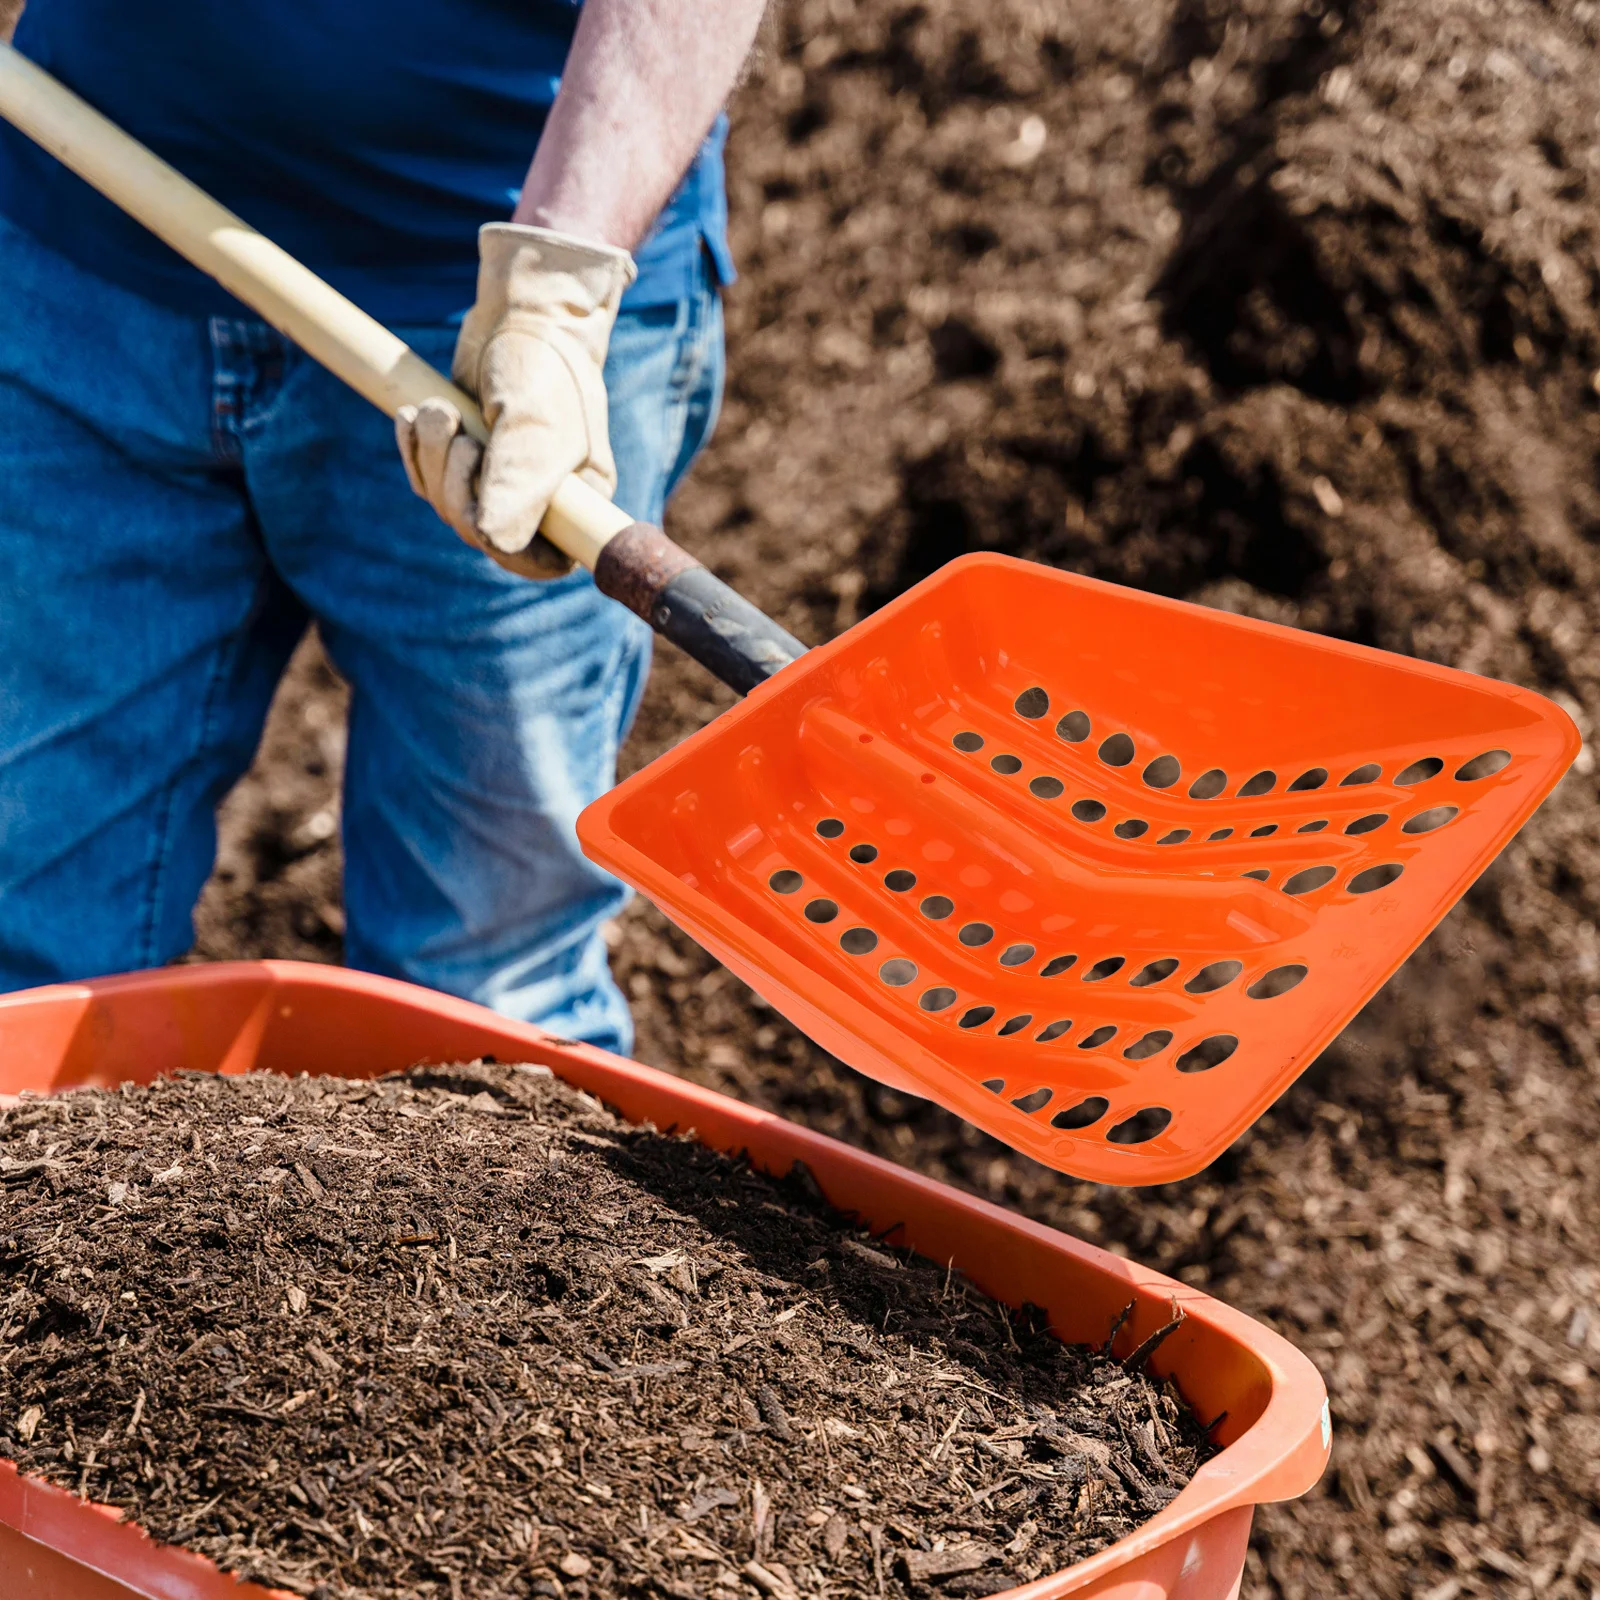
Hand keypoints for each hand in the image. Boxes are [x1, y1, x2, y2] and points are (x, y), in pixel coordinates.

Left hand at [396, 223, 635, 577]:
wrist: (523, 314)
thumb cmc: (543, 367)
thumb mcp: (535, 425)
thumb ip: (517, 486)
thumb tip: (488, 542)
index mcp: (577, 505)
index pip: (538, 562)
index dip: (503, 545)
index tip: (482, 501)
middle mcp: (540, 502)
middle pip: (479, 533)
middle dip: (453, 482)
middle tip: (455, 430)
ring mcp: (499, 483)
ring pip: (447, 505)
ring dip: (431, 457)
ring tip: (438, 409)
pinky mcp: (464, 460)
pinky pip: (427, 479)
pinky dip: (415, 448)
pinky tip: (414, 416)